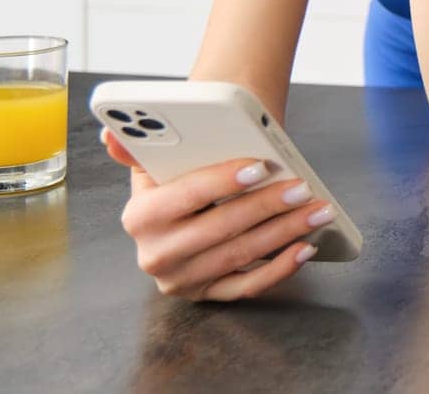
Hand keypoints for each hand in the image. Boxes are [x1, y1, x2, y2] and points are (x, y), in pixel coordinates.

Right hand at [103, 128, 333, 300]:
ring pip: (240, 255)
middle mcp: (156, 254)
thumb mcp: (153, 163)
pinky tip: (305, 247)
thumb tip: (111, 134)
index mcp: (140, 216)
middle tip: (302, 187)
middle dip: (267, 206)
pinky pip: (247, 287)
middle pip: (221, 228)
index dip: (224, 180)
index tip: (260, 165)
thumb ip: (137, 146)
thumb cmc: (178, 179)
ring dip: (285, 232)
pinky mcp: (207, 294)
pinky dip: (280, 269)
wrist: (186, 210)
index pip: (187, 195)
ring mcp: (182, 279)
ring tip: (317, 210)